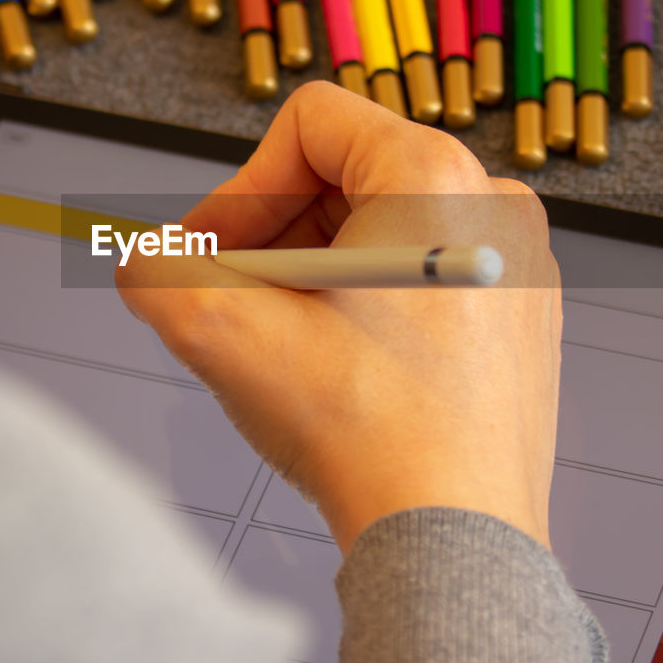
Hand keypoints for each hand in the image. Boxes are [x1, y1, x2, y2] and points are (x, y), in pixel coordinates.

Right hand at [116, 83, 560, 554]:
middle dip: (273, 236)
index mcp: (437, 175)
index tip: (214, 253)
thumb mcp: (225, 332)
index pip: (309, 124)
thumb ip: (158, 272)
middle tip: (235, 301)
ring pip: (381, 231)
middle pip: (344, 178)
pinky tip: (339, 364)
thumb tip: (144, 262)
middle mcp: (491, 206)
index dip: (240, 187)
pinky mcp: (517, 317)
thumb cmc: (371, 434)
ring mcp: (513, 265)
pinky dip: (366, 303)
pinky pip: (422, 275)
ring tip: (285, 341)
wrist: (453, 538)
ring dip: (314, 275)